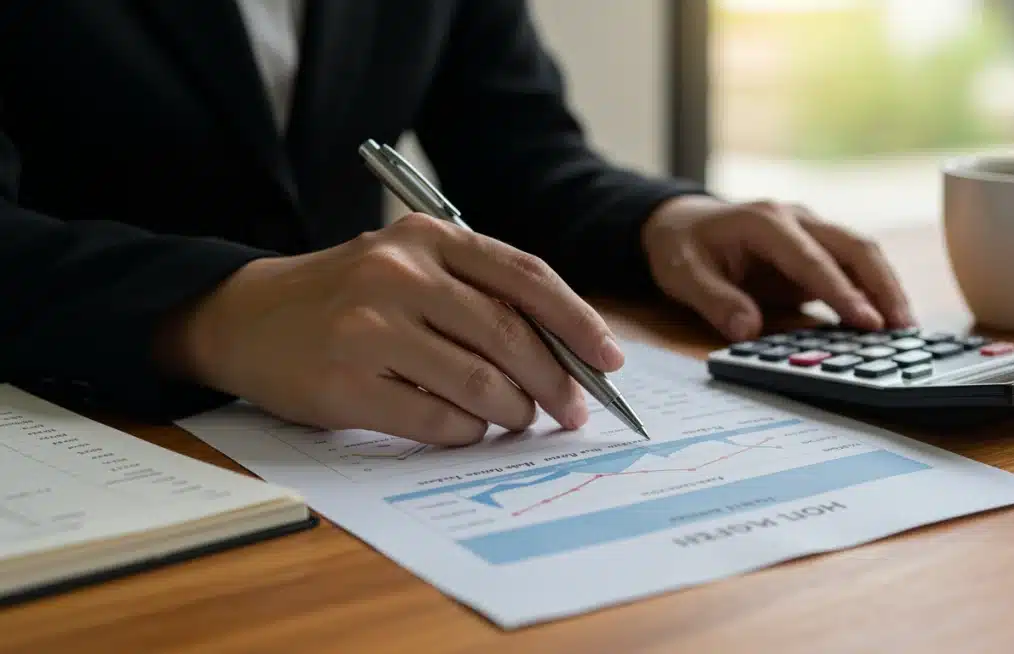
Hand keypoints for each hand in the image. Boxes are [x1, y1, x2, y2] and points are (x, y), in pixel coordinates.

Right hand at [160, 214, 623, 445]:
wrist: (246, 317)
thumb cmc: (348, 297)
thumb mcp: (410, 267)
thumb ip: (479, 295)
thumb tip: (566, 354)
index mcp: (428, 237)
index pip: (525, 277)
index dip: (577, 321)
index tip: (610, 359)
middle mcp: (399, 273)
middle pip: (509, 334)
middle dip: (556, 380)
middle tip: (574, 410)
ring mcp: (369, 328)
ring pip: (479, 382)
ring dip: (514, 410)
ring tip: (519, 418)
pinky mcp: (346, 383)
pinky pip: (436, 419)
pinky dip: (466, 431)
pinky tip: (467, 427)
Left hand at [642, 195, 913, 340]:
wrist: (682, 223)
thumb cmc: (683, 247)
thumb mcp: (683, 274)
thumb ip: (715, 300)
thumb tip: (748, 329)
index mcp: (765, 221)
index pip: (812, 258)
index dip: (842, 291)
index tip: (868, 322)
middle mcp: (796, 220)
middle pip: (854, 246)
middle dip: (883, 285)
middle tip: (903, 327)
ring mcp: (810, 232)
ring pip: (861, 254)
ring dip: (886, 288)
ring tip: (906, 329)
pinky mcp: (816, 250)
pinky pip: (853, 268)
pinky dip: (873, 291)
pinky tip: (886, 321)